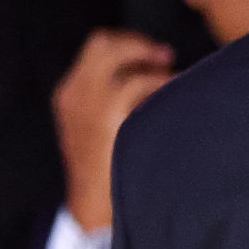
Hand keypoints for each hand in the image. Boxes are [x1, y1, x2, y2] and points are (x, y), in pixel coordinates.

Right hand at [53, 30, 174, 231]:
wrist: (92, 205)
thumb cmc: (106, 172)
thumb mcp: (99, 132)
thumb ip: (113, 104)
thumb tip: (151, 79)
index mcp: (69, 95)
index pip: (95, 48)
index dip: (126, 45)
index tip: (152, 56)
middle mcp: (73, 92)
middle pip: (102, 42)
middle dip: (137, 43)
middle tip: (165, 56)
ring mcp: (86, 101)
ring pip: (118, 54)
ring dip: (150, 58)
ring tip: (174, 72)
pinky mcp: (106, 114)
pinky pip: (139, 82)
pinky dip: (163, 82)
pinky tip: (179, 93)